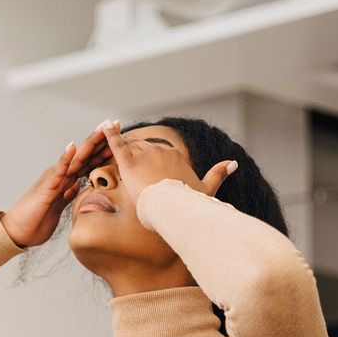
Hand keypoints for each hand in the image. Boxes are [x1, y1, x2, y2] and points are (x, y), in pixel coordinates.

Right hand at [1, 121, 117, 248]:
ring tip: (101, 129)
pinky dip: (65, 159)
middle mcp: (61, 175)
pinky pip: (58, 171)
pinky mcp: (47, 187)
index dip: (104, 150)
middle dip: (101, 140)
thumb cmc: (37, 220)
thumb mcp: (59, 206)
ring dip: (89, 143)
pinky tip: (73, 147)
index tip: (121, 138)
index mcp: (66, 180)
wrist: (19, 231)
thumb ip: (68, 194)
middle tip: (116, 124)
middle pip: (85, 154)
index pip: (89, 162)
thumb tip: (78, 187)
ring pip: (75, 158)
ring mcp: (53, 179)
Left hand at [100, 121, 236, 203]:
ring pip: (129, 148)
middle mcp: (160, 151)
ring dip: (120, 150)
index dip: (149, 160)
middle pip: (143, 149)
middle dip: (134, 157)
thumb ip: (218, 174)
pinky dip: (109, 135)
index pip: (158, 153)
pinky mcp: (129, 162)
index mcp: (175, 156)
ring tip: (112, 155)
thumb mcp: (207, 189)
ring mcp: (145, 155)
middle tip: (122, 166)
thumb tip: (234, 163)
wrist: (176, 209)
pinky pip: (117, 145)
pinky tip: (103, 127)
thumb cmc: (190, 203)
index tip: (145, 170)